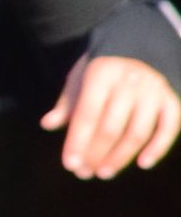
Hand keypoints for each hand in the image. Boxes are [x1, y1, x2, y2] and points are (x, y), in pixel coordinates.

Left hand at [42, 53, 180, 179]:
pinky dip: (158, 148)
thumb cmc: (104, 67)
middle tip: (85, 173)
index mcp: (102, 74)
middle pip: (111, 128)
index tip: (70, 164)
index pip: (87, 115)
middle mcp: (130, 82)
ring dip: (120, 157)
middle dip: (96, 154)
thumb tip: (48, 124)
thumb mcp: (80, 77)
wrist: (142, 43)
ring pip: (138, 133)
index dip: (77, 142)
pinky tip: (143, 164)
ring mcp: (154, 91)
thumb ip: (67, 102)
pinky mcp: (173, 100)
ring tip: (104, 172)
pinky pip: (168, 128)